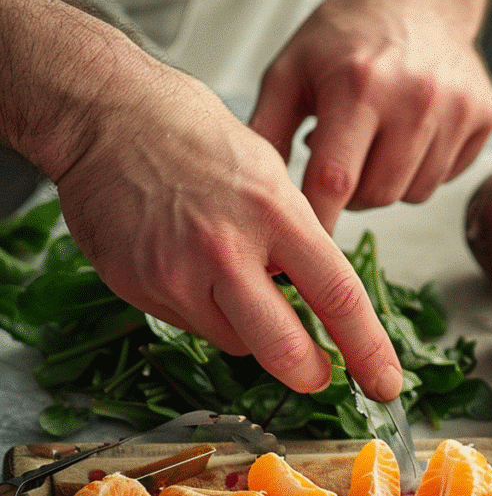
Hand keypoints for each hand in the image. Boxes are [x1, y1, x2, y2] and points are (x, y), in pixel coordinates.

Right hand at [55, 63, 403, 400]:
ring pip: (235, 342)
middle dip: (310, 373)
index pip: (337, 296)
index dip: (367, 349)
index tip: (384, 380)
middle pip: (284, 349)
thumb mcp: (265, 169)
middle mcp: (225, 249)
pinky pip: (189, 324)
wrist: (103, 114)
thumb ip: (293, 233)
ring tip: (230, 276)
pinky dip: (202, 309)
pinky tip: (186, 264)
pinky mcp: (138, 288)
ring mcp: (176, 274)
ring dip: (249, 330)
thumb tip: (313, 286)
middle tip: (319, 374)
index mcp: (272, 212)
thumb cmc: (188, 131)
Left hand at [249, 0, 491, 231]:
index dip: (319, 220)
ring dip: (390, 182)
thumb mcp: (288, 71)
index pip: (336, 179)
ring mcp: (457, 108)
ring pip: (415, 193)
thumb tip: (254, 198)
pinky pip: (446, 177)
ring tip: (377, 141)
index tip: (306, 240)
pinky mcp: (484, 117)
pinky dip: (423, 168)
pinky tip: (411, 133)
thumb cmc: (343, 37)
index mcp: (358, 85)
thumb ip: (267, 133)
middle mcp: (415, 97)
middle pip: (379, 195)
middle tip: (343, 159)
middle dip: (354, 193)